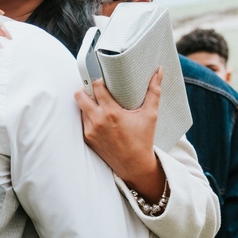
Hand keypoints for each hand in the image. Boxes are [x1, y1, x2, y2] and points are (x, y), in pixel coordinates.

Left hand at [74, 69, 166, 200]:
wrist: (134, 166)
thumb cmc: (143, 140)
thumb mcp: (150, 115)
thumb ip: (154, 92)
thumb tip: (158, 71)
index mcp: (112, 113)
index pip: (96, 86)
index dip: (98, 79)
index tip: (103, 77)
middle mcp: (97, 121)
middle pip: (79, 94)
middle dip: (85, 87)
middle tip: (94, 86)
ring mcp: (90, 130)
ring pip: (79, 107)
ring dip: (86, 101)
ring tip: (97, 98)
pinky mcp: (87, 138)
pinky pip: (82, 120)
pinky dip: (87, 114)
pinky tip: (97, 113)